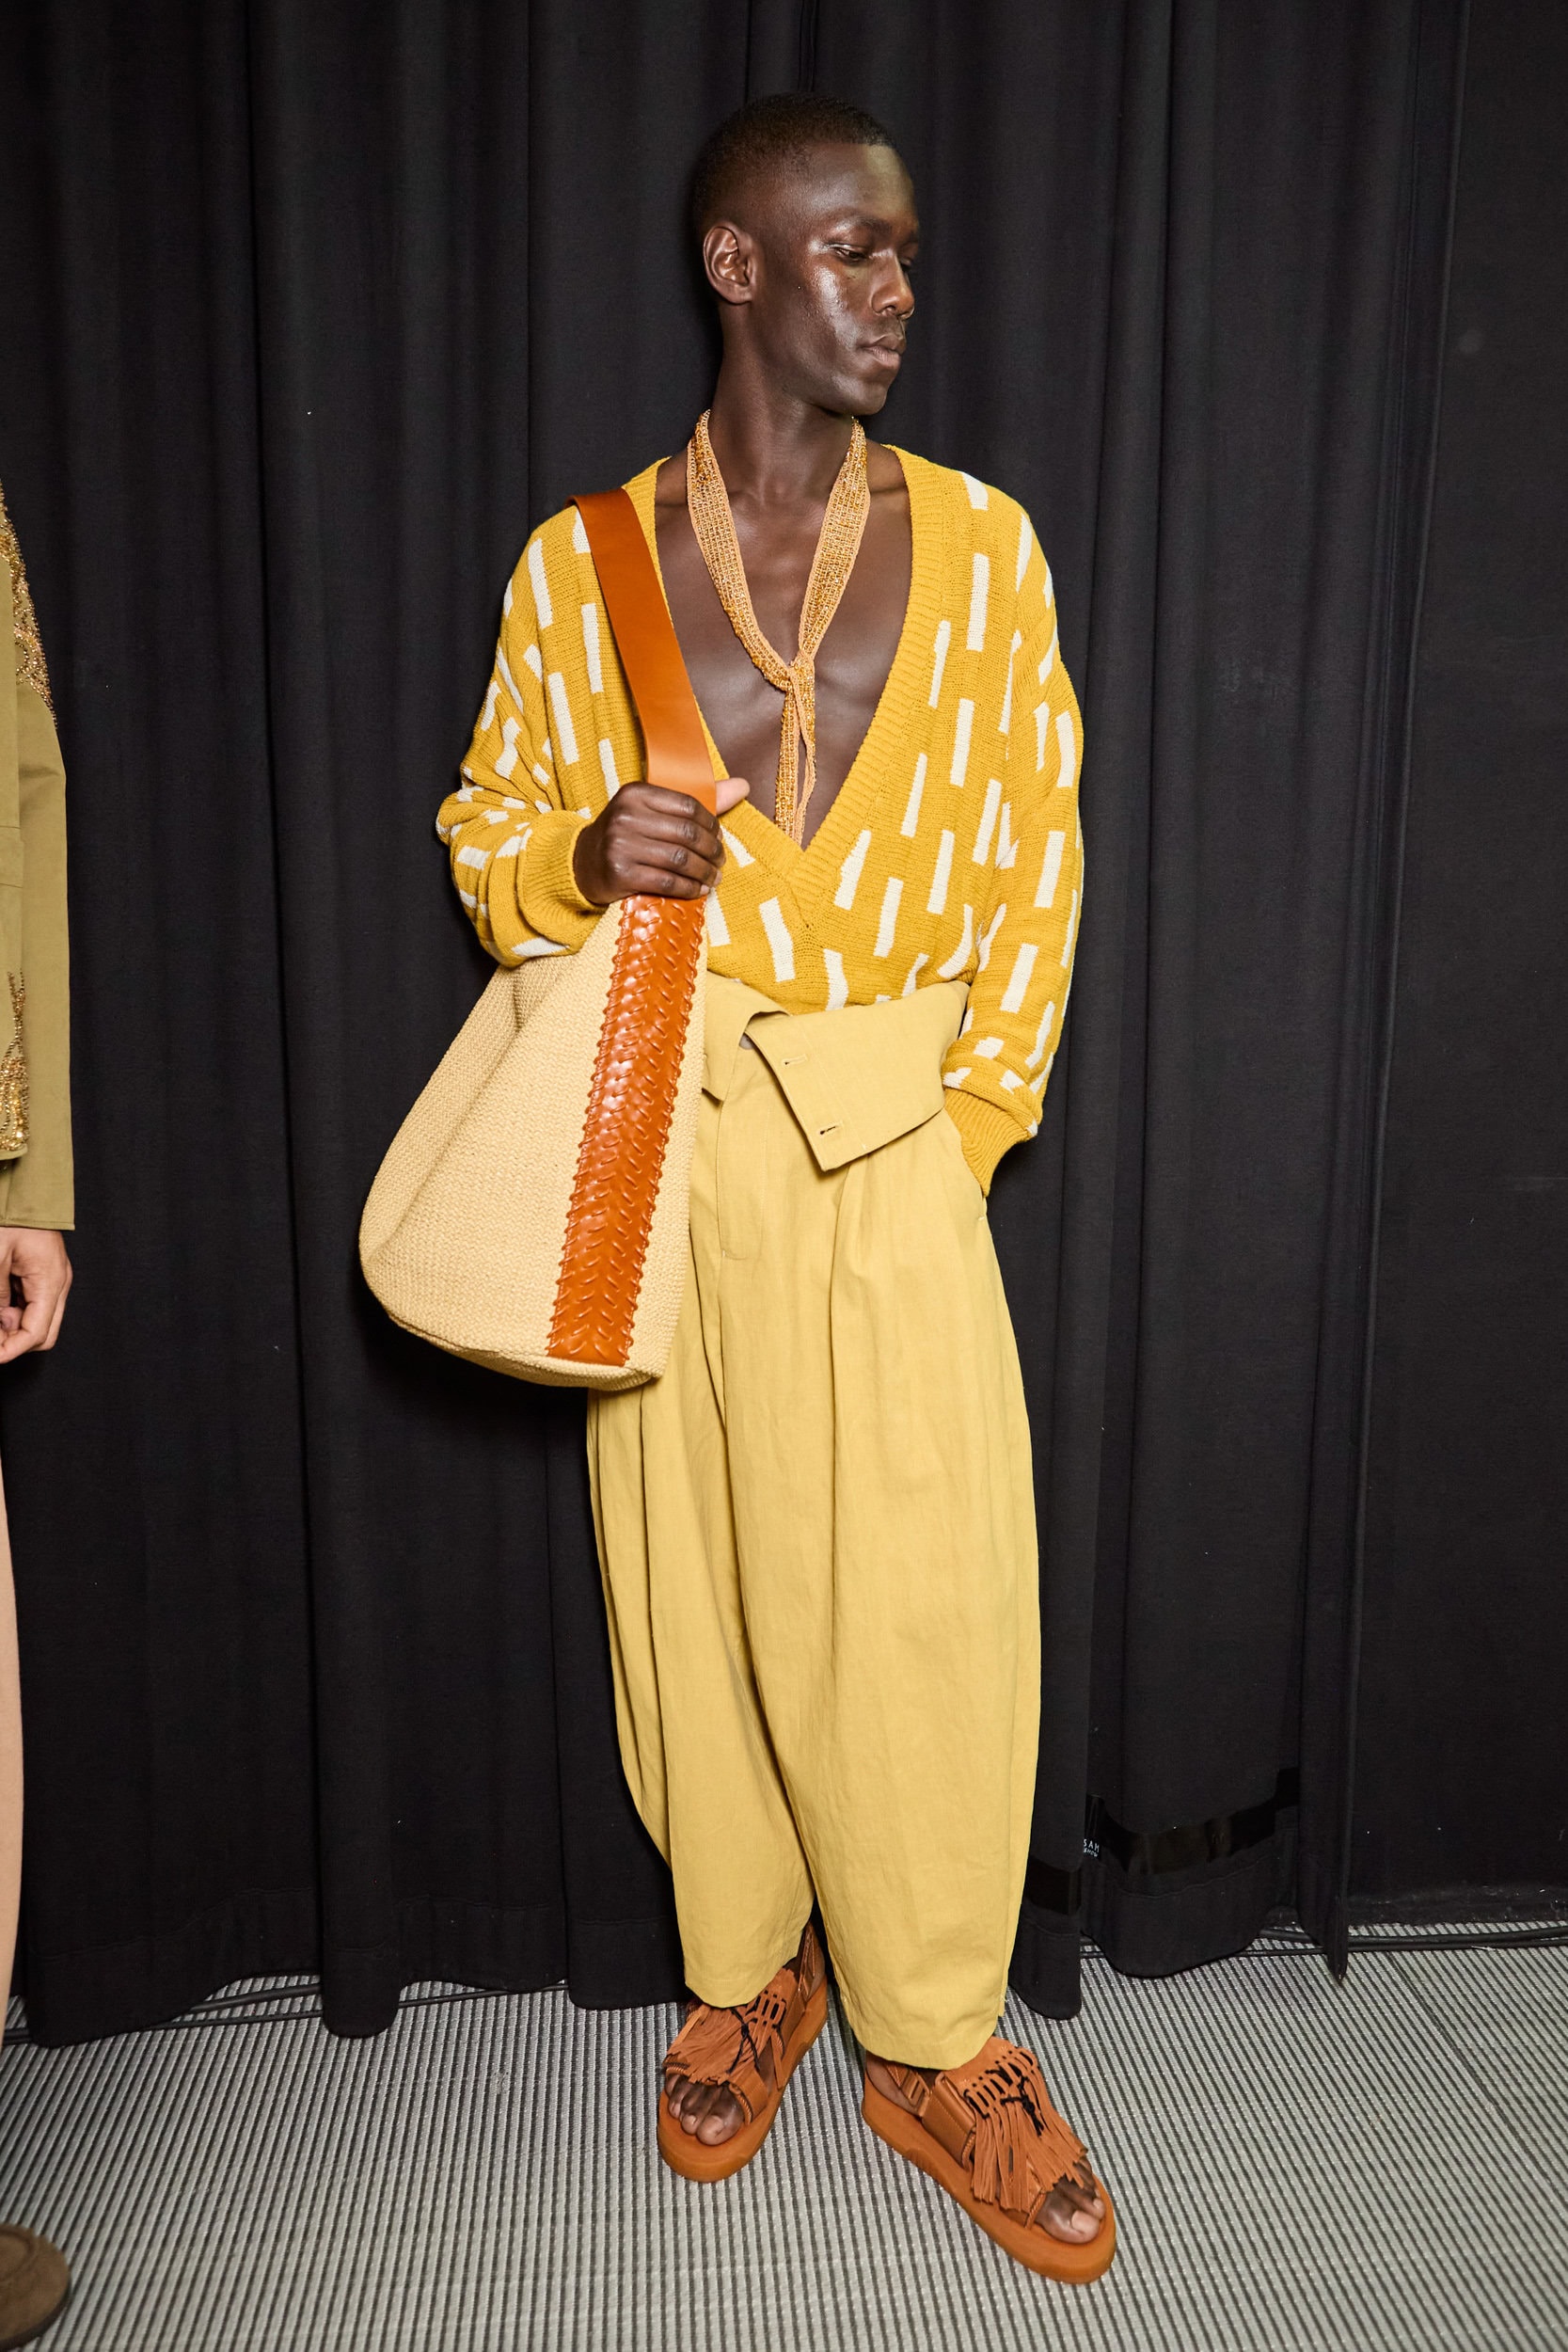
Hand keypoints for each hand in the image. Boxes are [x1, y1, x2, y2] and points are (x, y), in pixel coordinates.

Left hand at [0, 1228, 70, 1364]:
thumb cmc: (12, 1217)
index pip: (36, 1333)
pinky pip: (34, 1303)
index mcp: (50, 1281)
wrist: (25, 1188)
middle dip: (15, 1341)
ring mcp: (55, 1278)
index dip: (11, 1350)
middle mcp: (58, 1283)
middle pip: (43, 1334)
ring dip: (13, 1325)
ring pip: (39, 1321)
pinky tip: (0, 1302)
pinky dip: (15, 1310)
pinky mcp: (46, 1273)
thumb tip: (0, 1327)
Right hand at [573, 775, 750, 905]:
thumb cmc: (626, 835)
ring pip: (680, 860)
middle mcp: (626, 816)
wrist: (582, 863)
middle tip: (720, 861)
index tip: (719, 838)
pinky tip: (698, 889)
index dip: (711, 824)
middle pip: (687, 834)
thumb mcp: (652, 811)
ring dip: (705, 872)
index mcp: (636, 793)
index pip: (688, 806)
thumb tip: (742, 785)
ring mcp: (621, 845)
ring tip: (714, 878)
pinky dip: (689, 888)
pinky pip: (667, 882)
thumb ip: (694, 802)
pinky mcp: (620, 874)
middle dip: (712, 851)